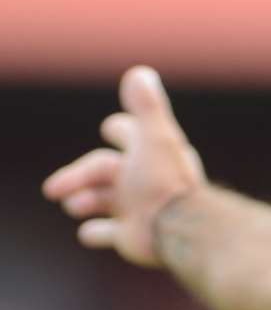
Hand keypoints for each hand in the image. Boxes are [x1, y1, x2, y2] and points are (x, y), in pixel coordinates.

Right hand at [41, 65, 206, 267]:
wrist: (178, 229)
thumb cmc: (164, 180)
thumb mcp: (154, 137)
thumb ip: (146, 106)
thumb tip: (140, 72)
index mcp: (151, 155)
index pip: (131, 136)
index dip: (122, 130)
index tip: (112, 128)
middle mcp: (145, 181)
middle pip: (103, 169)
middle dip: (79, 174)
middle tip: (53, 188)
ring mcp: (139, 210)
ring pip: (102, 200)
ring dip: (84, 200)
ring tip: (73, 205)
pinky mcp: (133, 237)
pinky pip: (109, 234)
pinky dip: (96, 233)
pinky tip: (88, 232)